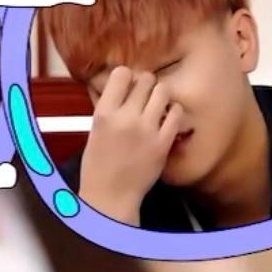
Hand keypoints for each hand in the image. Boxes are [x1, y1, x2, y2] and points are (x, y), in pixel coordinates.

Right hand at [79, 69, 182, 223]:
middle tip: (145, 96)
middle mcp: (125, 118)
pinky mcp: (163, 142)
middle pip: (146, 79)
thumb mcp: (94, 132)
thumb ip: (109, 110)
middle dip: (147, 85)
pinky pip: (176, 113)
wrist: (110, 197)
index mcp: (103, 114)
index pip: (121, 74)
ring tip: (157, 107)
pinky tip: (166, 121)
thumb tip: (125, 89)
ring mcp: (146, 129)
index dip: (128, 76)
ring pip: (164, 91)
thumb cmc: (98, 167)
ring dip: (161, 96)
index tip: (129, 84)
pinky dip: (173, 113)